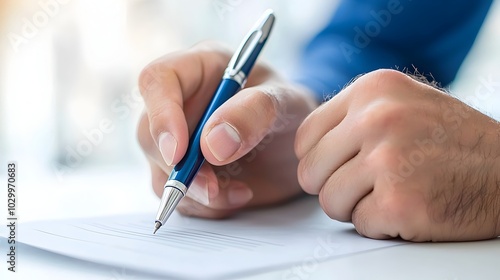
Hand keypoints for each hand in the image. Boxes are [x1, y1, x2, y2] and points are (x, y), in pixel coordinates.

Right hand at [138, 42, 317, 218]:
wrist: (301, 145)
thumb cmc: (291, 109)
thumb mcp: (286, 101)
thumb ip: (255, 111)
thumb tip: (211, 144)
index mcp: (199, 69)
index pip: (158, 81)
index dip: (161, 116)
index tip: (180, 152)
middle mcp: (182, 103)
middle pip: (150, 134)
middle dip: (180, 169)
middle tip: (214, 188)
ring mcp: (181, 140)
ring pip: (161, 171)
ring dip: (195, 193)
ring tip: (240, 192)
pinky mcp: (189, 172)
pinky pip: (180, 196)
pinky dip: (207, 205)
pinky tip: (238, 195)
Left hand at [295, 69, 499, 241]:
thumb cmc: (455, 142)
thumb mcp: (402, 103)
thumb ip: (354, 117)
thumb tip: (308, 147)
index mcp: (372, 89)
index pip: (305, 137)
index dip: (320, 161)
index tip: (343, 166)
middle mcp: (376, 117)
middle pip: (311, 171)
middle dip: (335, 186)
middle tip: (369, 185)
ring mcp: (388, 158)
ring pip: (329, 201)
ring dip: (358, 207)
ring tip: (393, 192)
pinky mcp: (400, 200)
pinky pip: (360, 224)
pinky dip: (382, 224)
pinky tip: (411, 206)